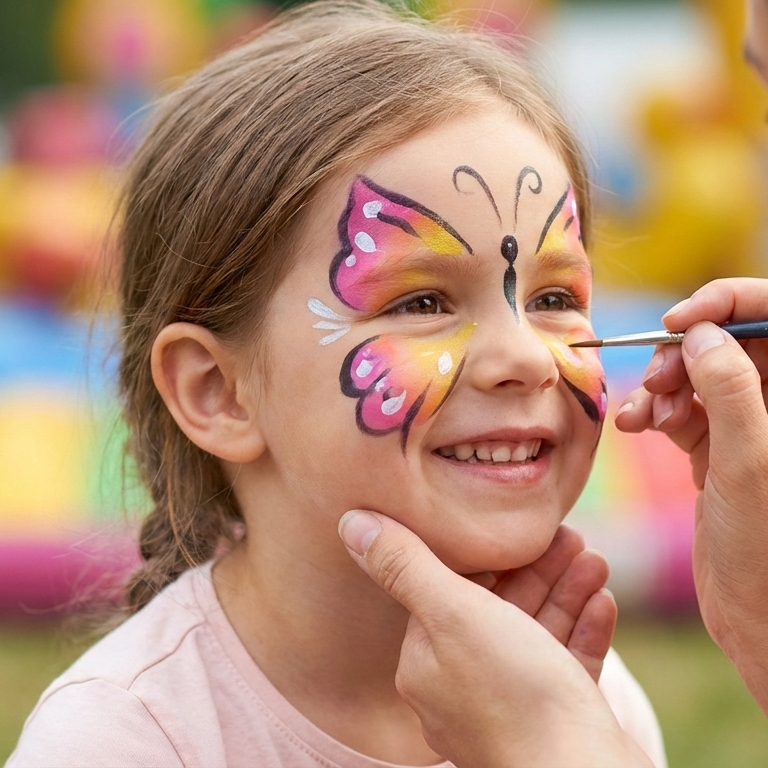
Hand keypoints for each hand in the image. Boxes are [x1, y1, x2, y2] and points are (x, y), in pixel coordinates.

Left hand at [338, 510, 651, 767]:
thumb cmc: (515, 698)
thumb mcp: (454, 613)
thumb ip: (405, 565)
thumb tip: (351, 522)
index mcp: (426, 664)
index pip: (448, 592)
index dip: (486, 557)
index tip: (518, 530)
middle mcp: (461, 689)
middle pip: (497, 611)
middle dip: (536, 571)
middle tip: (569, 537)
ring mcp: (508, 710)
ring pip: (536, 636)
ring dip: (565, 593)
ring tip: (594, 559)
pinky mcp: (552, 724)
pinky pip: (564, 668)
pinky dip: (582, 632)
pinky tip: (602, 601)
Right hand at [616, 278, 767, 710]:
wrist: (758, 619)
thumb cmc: (767, 553)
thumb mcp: (748, 464)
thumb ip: (730, 390)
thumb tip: (702, 335)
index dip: (729, 304)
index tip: (680, 320)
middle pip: (731, 342)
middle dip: (685, 352)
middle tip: (657, 378)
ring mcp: (748, 427)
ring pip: (700, 375)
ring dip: (663, 385)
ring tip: (642, 413)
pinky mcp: (717, 449)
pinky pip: (682, 409)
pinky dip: (654, 411)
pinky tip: (635, 425)